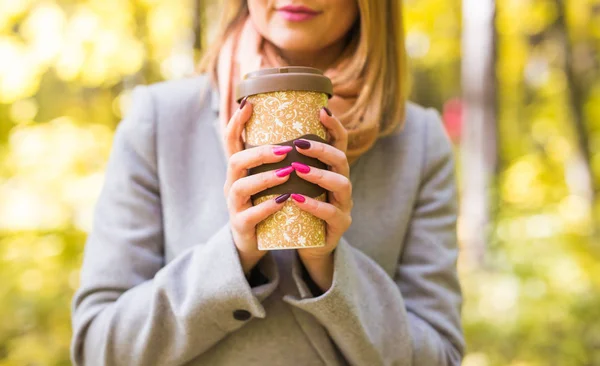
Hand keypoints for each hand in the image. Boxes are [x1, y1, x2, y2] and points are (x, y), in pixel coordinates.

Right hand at [223, 98, 293, 274]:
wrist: (255, 243)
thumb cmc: (265, 205)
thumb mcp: (268, 180)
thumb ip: (277, 160)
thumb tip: (300, 131)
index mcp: (239, 171)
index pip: (231, 141)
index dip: (237, 122)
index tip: (250, 104)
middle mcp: (232, 185)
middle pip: (235, 161)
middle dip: (259, 153)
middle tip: (284, 149)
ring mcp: (234, 207)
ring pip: (240, 188)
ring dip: (264, 178)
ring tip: (287, 172)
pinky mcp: (241, 226)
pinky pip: (249, 216)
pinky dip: (266, 208)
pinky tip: (284, 201)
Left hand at [290, 107, 352, 290]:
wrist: (304, 245)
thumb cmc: (294, 208)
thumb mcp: (290, 182)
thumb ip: (282, 161)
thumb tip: (257, 130)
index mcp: (330, 170)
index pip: (338, 142)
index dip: (334, 126)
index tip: (321, 110)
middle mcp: (341, 184)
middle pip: (341, 159)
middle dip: (322, 149)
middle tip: (299, 144)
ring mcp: (343, 205)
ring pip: (341, 184)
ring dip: (319, 175)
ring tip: (297, 169)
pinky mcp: (338, 226)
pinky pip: (330, 213)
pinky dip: (313, 205)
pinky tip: (296, 199)